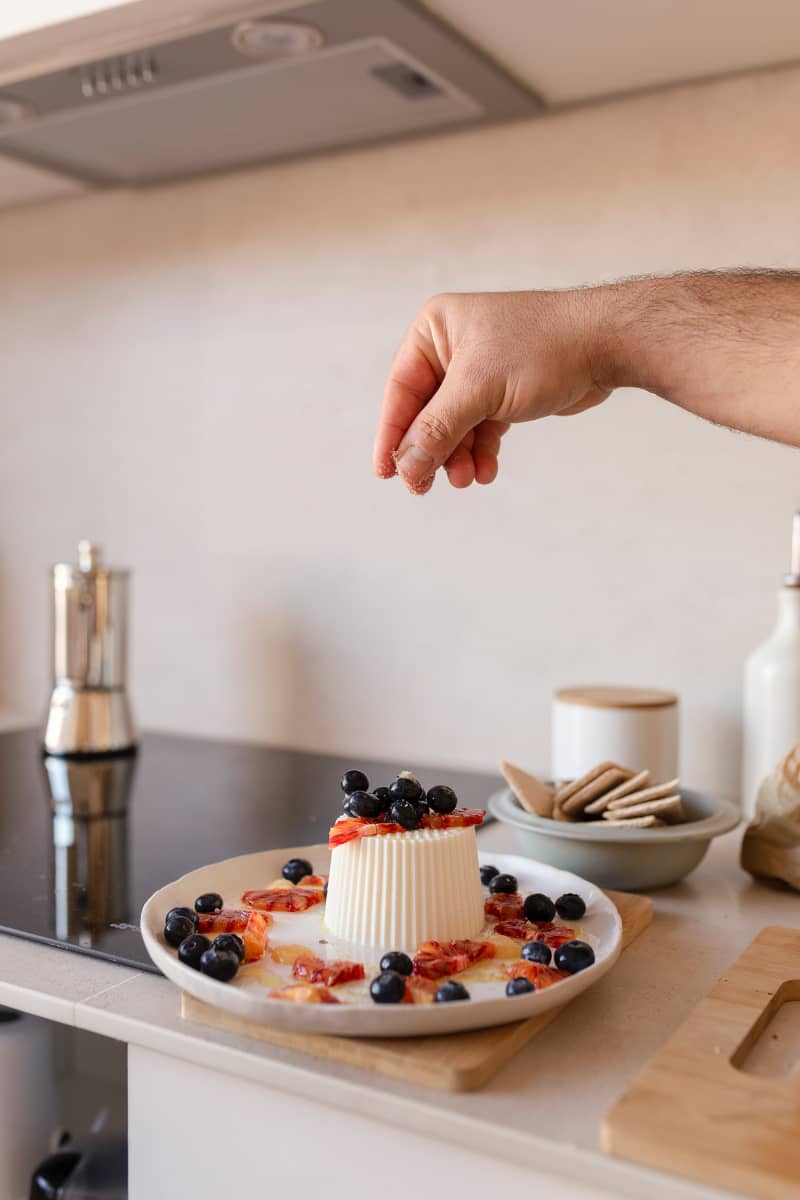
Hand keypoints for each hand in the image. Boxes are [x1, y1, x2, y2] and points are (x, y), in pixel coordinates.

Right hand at [373, 289, 609, 492]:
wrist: (605, 343)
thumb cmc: (541, 348)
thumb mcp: (478, 390)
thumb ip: (437, 430)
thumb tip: (405, 466)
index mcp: (435, 330)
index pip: (401, 390)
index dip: (392, 434)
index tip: (385, 473)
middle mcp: (452, 347)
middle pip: (426, 412)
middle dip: (431, 451)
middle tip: (425, 487)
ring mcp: (480, 370)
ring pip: (455, 425)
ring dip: (457, 456)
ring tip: (466, 480)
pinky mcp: (504, 390)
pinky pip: (480, 427)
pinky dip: (481, 451)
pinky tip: (486, 471)